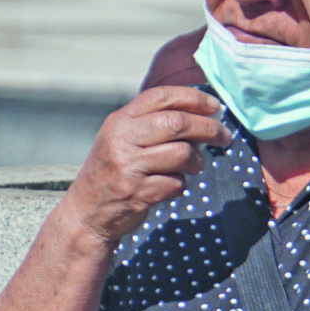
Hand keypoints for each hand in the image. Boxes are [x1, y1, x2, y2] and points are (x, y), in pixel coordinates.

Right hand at [61, 86, 233, 245]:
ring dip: (197, 161)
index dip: (192, 98)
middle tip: (222, 136)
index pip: (160, 97)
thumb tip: (200, 115)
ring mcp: (128, 166)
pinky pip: (175, 183)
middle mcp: (121, 139)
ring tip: (196, 165)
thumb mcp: (120, 139)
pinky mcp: (137, 192)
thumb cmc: (112, 172)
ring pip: (181, 153)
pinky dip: (181, 185)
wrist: (87, 212)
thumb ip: (150, 124)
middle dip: (208, 128)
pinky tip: (172, 186)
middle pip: (177, 123)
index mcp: (119, 121)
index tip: (215, 106)